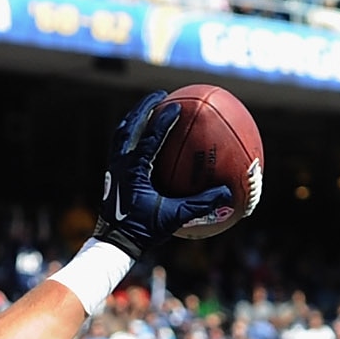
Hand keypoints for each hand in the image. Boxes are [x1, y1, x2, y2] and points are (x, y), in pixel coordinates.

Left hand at [93, 92, 236, 255]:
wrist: (114, 243)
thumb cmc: (143, 231)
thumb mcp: (174, 218)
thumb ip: (201, 204)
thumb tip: (228, 193)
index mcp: (134, 169)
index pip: (148, 136)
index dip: (163, 119)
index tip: (176, 105)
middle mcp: (120, 163)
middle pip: (129, 125)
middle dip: (144, 107)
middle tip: (160, 95)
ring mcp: (113, 167)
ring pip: (121, 132)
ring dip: (134, 117)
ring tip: (148, 107)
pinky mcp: (111, 173)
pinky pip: (120, 145)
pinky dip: (131, 134)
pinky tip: (142, 135)